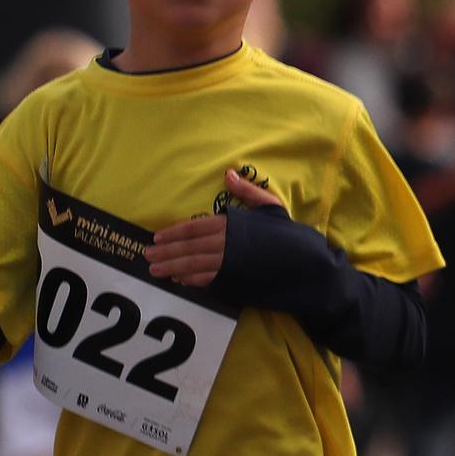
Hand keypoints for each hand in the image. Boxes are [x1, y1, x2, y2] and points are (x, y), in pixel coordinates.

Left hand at [148, 169, 286, 286]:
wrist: (306, 265)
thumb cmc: (289, 236)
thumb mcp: (271, 207)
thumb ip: (247, 192)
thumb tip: (228, 174)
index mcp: (232, 223)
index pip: (194, 227)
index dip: (174, 232)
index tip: (158, 237)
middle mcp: (225, 242)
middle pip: (188, 246)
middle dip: (166, 251)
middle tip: (147, 254)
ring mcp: (228, 263)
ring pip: (191, 264)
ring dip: (171, 266)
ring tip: (154, 269)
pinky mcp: (233, 281)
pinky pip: (205, 279)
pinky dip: (190, 280)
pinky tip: (178, 280)